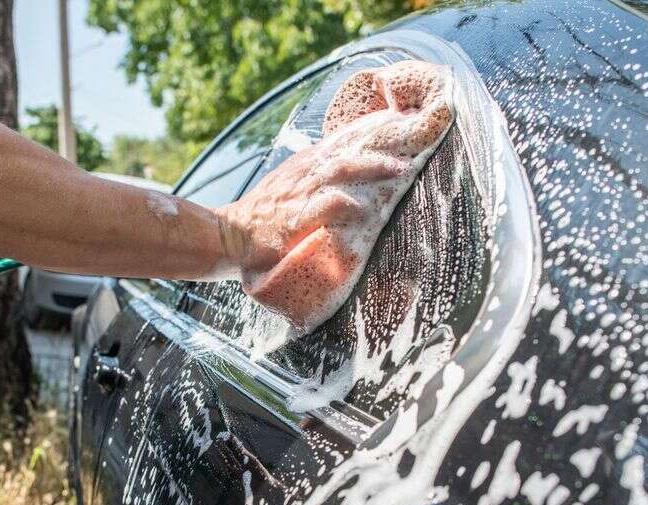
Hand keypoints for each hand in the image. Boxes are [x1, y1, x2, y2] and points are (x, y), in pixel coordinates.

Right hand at [220, 60, 452, 329]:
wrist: (229, 234)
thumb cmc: (264, 215)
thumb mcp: (292, 186)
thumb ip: (320, 176)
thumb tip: (354, 172)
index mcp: (308, 165)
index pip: (347, 142)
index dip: (378, 134)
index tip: (409, 128)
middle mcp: (306, 174)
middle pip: (350, 151)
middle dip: (384, 147)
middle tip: (418, 145)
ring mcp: (299, 195)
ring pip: (339, 172)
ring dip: (370, 167)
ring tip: (399, 169)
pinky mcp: (291, 220)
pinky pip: (319, 208)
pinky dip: (340, 205)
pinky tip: (360, 208)